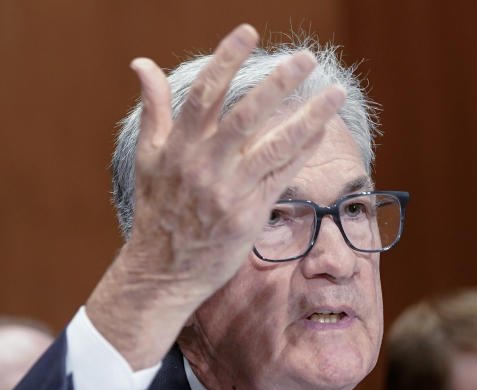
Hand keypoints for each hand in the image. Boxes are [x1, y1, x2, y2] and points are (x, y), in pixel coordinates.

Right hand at [87, 24, 345, 368]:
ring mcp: (230, 192)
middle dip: (279, 84)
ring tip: (334, 93)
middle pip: (247, 116)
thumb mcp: (147, 158)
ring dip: (309, 117)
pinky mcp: (250, 214)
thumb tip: (141, 63)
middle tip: (307, 58)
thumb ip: (153, 108)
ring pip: (275, 146)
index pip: (205, 94)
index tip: (248, 31)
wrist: (164, 271)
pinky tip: (321, 130)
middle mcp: (205, 166)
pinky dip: (303, 152)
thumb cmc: (158, 210)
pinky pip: (283, 177)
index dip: (226, 60)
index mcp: (178, 147)